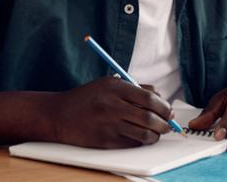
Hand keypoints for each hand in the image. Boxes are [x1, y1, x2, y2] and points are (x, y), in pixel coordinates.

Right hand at [40, 77, 173, 148]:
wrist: (58, 115)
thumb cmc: (87, 98)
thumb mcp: (108, 84)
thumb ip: (134, 88)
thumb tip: (161, 99)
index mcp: (115, 88)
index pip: (150, 98)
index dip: (164, 106)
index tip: (168, 111)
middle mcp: (112, 106)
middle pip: (150, 117)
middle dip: (164, 123)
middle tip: (167, 124)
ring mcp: (109, 125)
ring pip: (145, 134)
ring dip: (156, 135)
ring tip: (156, 132)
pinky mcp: (105, 141)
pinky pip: (132, 143)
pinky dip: (141, 141)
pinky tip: (140, 137)